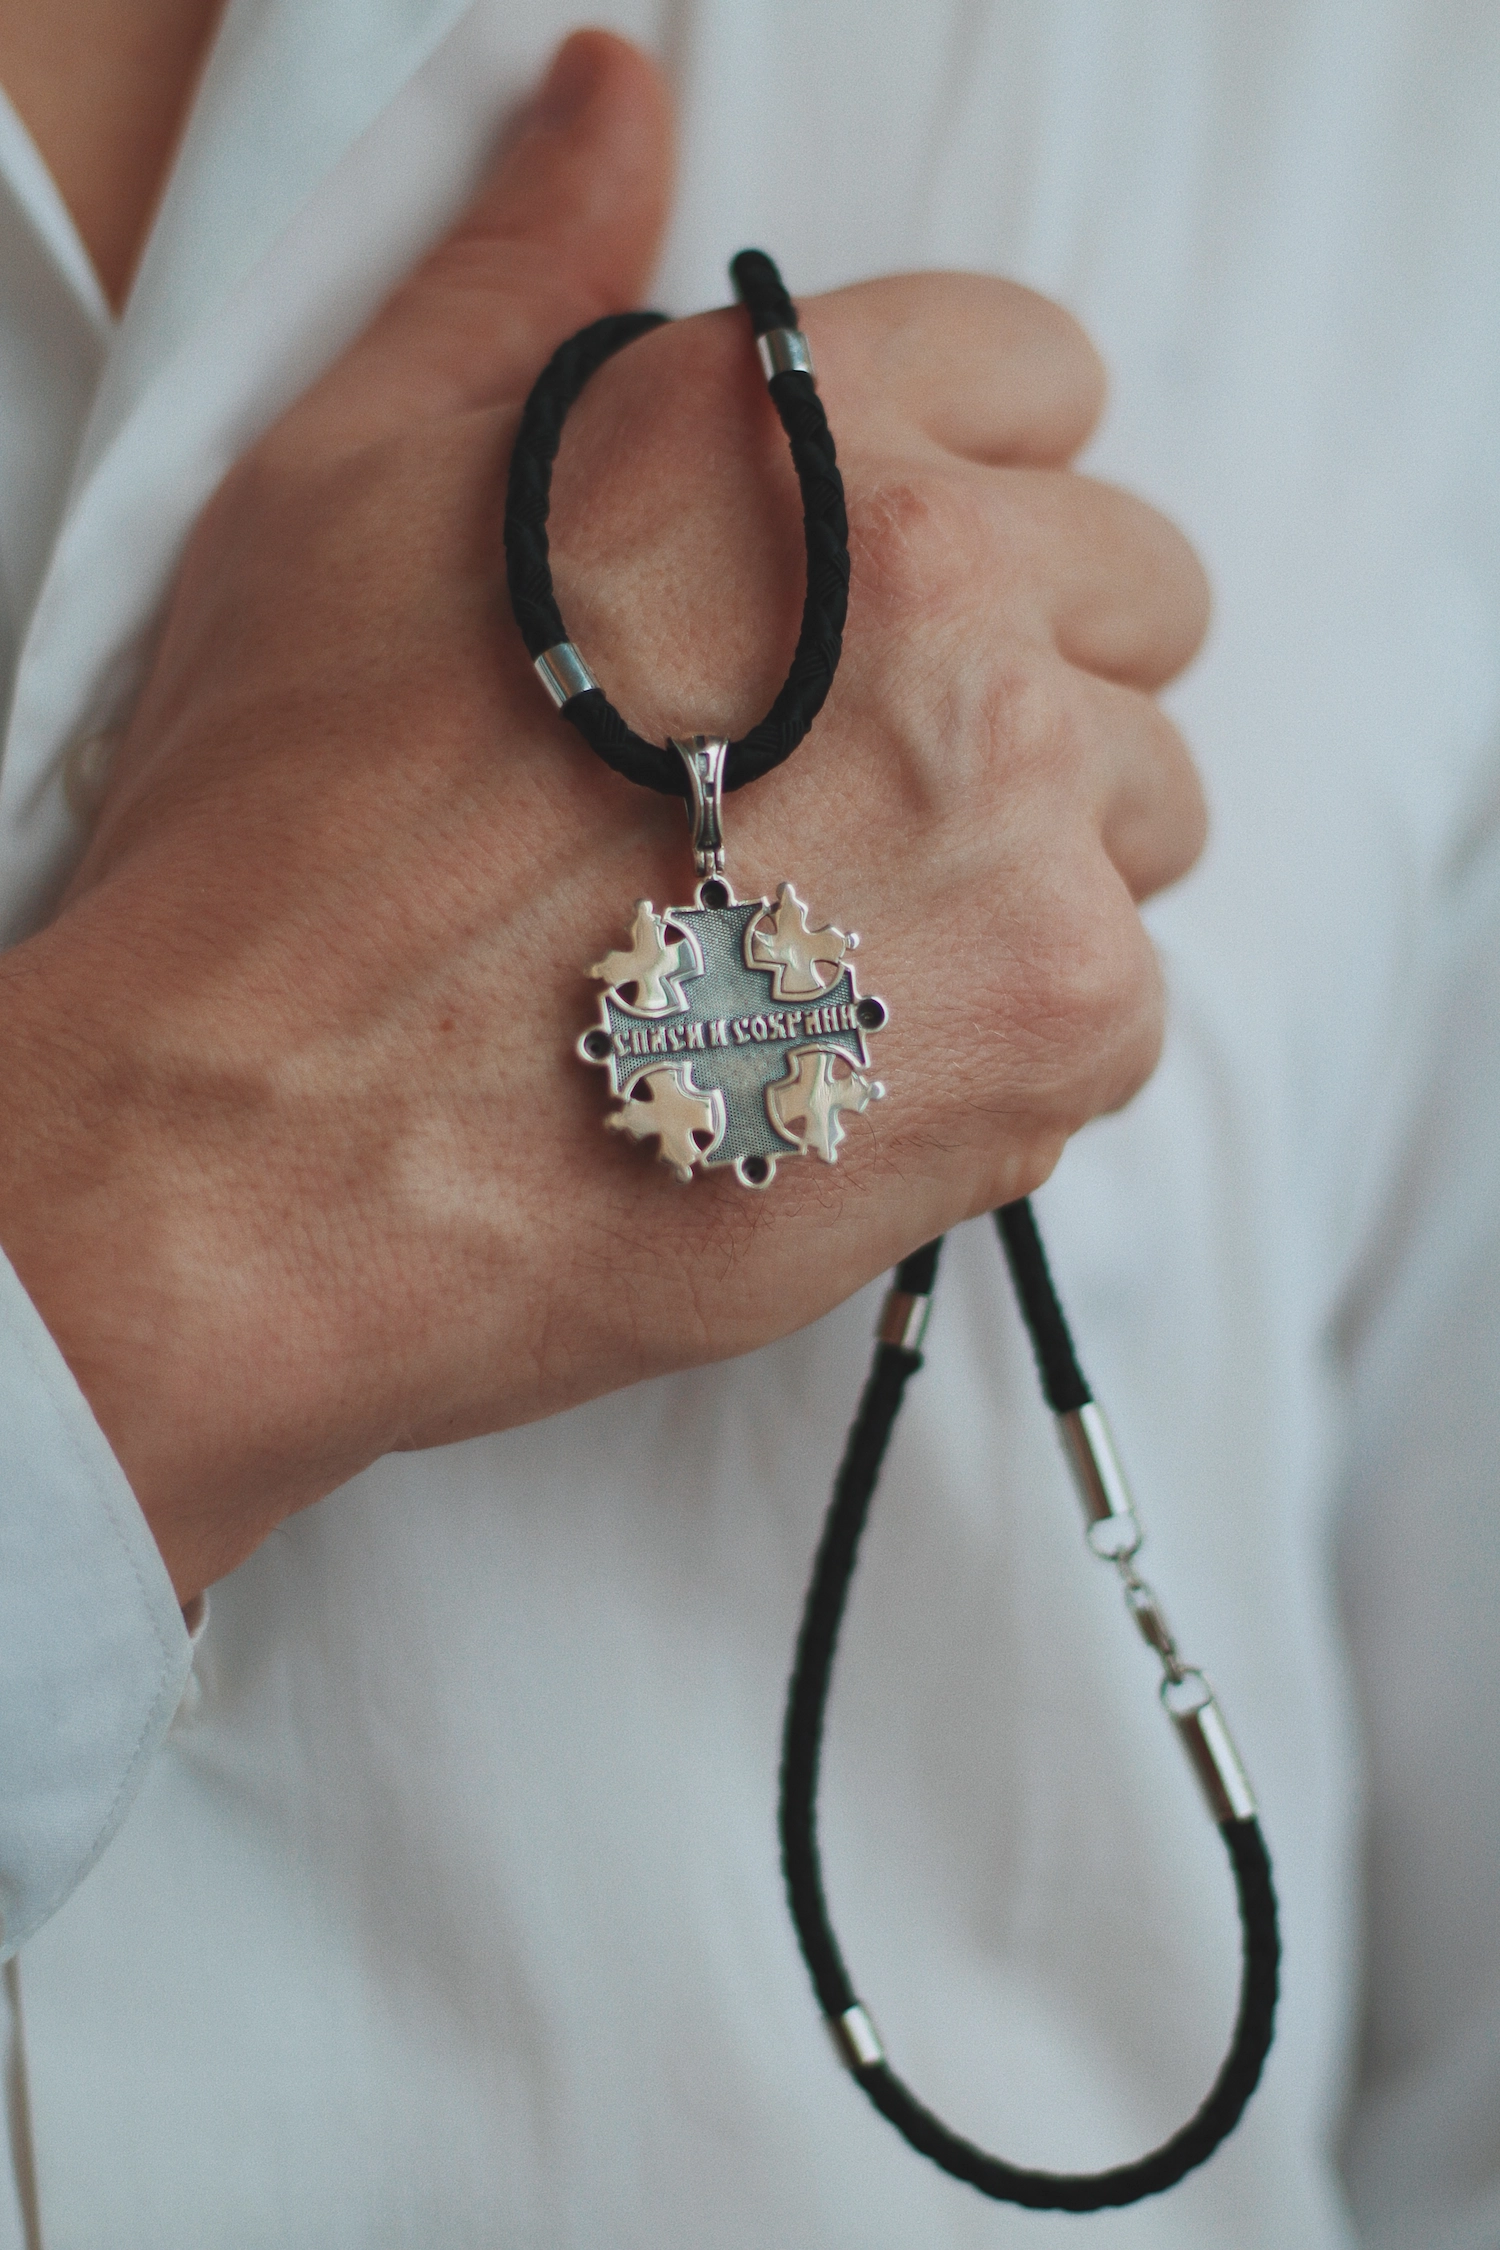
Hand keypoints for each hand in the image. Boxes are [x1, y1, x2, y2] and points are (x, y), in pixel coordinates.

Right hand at [0, 31, 1206, 1600]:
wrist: (266, 1149)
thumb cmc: (285, 831)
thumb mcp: (354, 491)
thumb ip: (522, 282)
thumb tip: (612, 98)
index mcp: (795, 443)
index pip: (1038, 374)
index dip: (961, 480)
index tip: (877, 595)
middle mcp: (948, 600)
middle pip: (1134, 594)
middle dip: (1022, 674)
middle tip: (850, 793)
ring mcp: (1027, 818)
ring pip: (1148, 811)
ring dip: (1033, 867)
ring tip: (834, 946)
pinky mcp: (1058, 1024)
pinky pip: (1126, 999)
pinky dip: (1014, 1039)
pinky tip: (843, 1060)